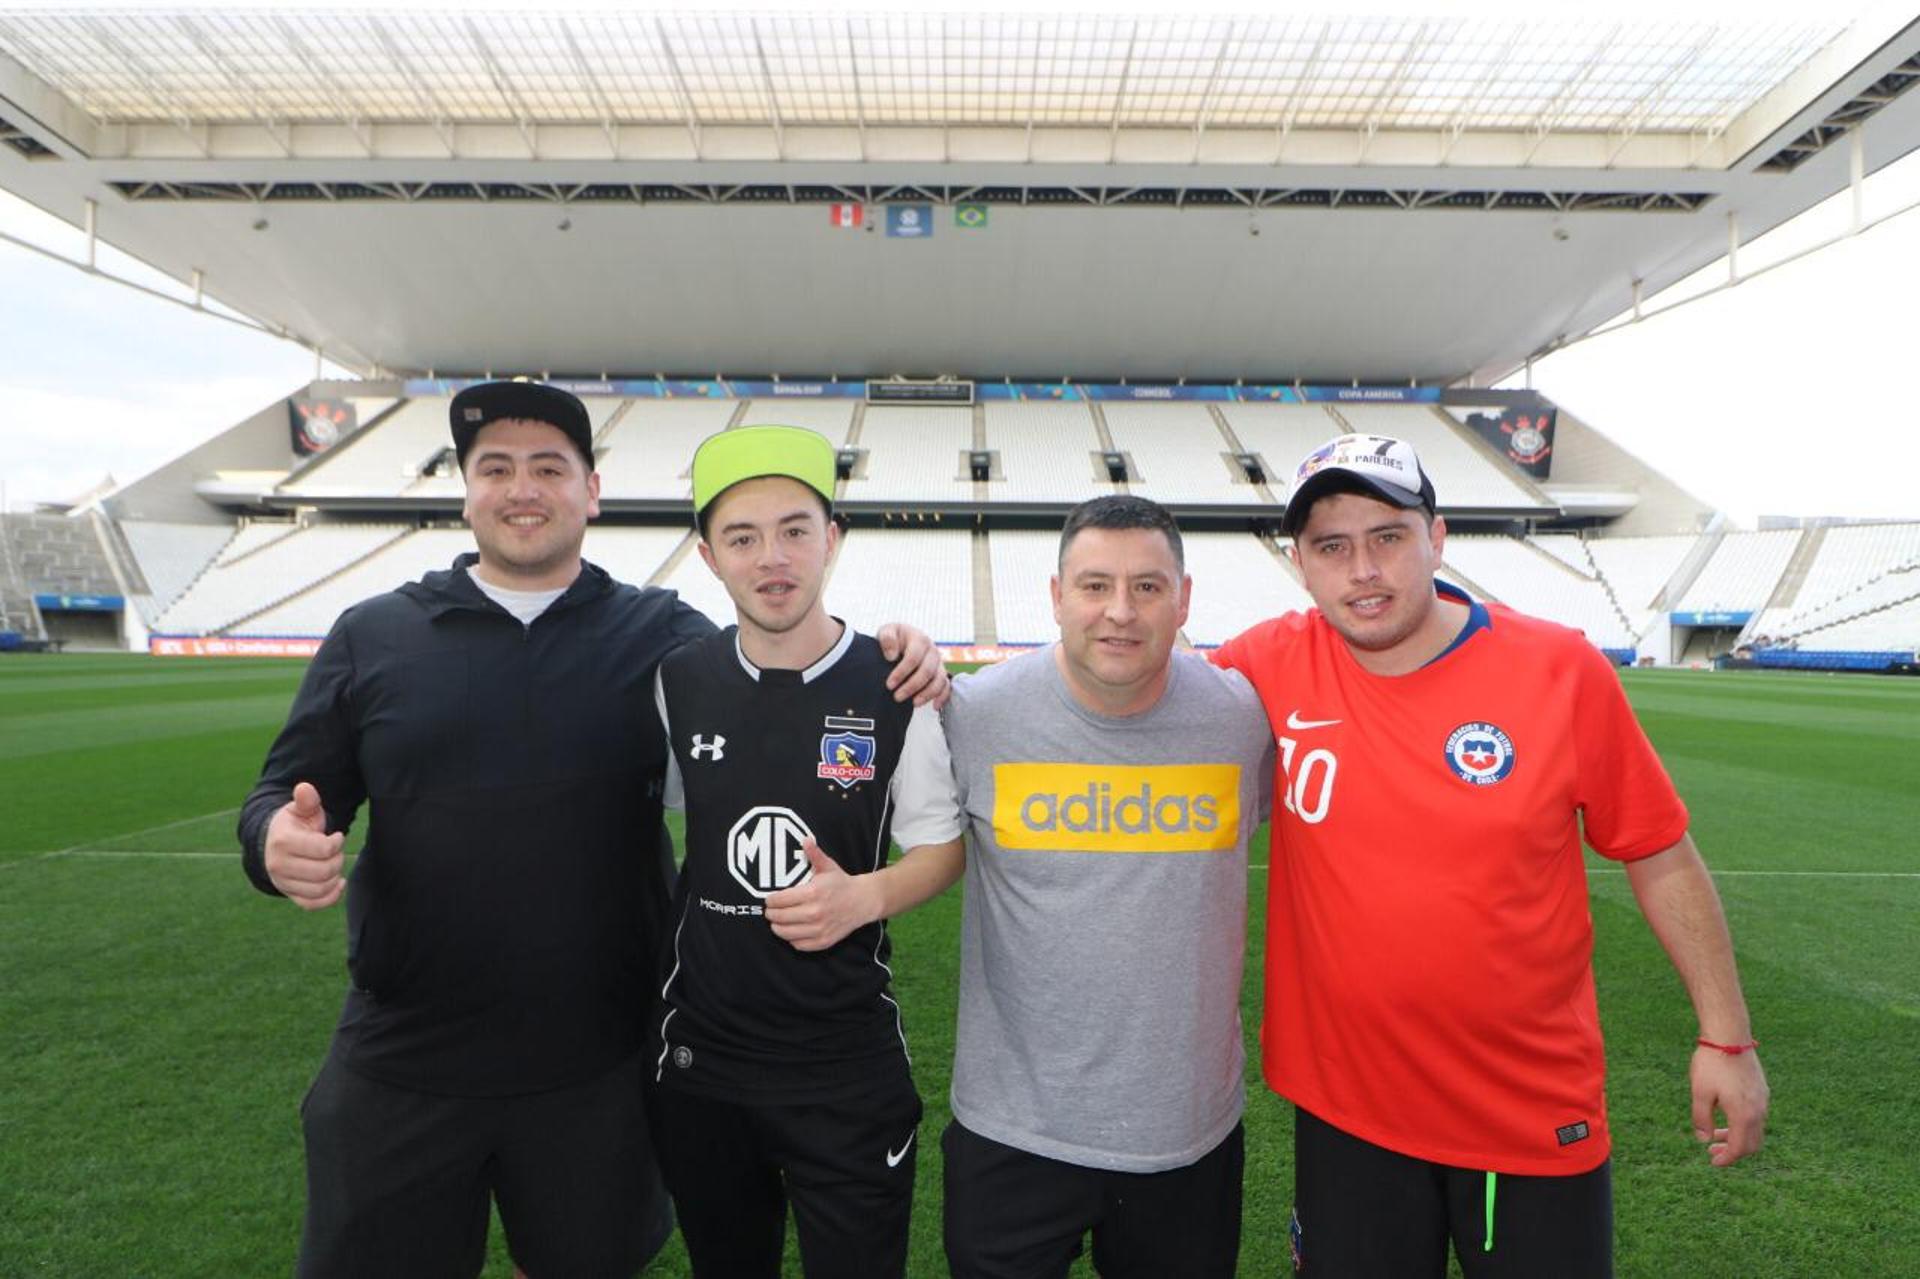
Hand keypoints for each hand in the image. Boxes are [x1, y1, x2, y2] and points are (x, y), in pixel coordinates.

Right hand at [264, 781, 345, 910]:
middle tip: (336, 852)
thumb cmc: (293, 825)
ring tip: (334, 864)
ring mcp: (283, 883)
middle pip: (324, 872)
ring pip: (319, 889)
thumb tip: (305, 788)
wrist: (273, 844)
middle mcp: (279, 865)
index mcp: (283, 842)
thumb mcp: (300, 810)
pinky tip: (338, 884)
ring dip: (335, 877)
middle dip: (337, 860)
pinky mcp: (289, 894)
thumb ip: (307, 801)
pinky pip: (312, 904)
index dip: (336, 843)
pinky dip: (330, 898)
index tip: (336, 836)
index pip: (323, 850)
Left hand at [764, 841, 879, 951]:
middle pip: (780, 918)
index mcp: (813, 893)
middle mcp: (815, 912)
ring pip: (786, 933)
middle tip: (770, 911)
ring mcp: (819, 929)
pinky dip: (792, 939)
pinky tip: (792, 931)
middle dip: (771, 914)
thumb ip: (814, 854)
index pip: (780, 900)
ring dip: (778, 928)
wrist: (863, 901)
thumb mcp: (828, 866)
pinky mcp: (823, 941)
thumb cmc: (841, 883)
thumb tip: (805, 839)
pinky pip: (799, 945)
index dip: (770, 900)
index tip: (769, 900)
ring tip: (777, 922)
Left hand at [876, 623, 949, 707]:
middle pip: (927, 671)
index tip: (889, 685)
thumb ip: (887, 639)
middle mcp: (933, 650)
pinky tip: (934, 706)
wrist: (902, 640)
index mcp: (920, 639)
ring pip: (939, 680)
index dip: (901, 672)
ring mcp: (939, 663)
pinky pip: (946, 686)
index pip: (913, 658)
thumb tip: (891, 656)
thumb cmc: (894, 638)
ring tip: (913, 704)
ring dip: (927, 694)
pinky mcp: (941, 673)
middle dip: (912, 686)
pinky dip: (942, 697)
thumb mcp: (886, 631)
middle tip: (897, 697)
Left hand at [1691, 1046, 1768, 1165]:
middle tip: (1712, 1151)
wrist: (1729, 1035)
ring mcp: (1763, 1099)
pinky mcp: (1762, 1089)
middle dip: (1733, 1151)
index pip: (1739, 1148)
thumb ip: (1702, 1119)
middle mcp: (1759, 1110)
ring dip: (1737, 1136)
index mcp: (1744, 1115)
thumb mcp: (1700, 1093)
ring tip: (1715, 1134)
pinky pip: (1756, 1116)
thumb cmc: (1712, 1064)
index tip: (1713, 1162)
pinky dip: (1743, 1123)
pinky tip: (1725, 1115)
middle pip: (1751, 1143)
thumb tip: (1704, 1140)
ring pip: (1755, 1129)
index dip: (1727, 1159)